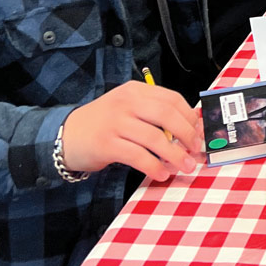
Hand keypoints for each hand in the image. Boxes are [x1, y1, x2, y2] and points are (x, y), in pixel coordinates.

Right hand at [61, 81, 203, 180]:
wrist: (65, 136)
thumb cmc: (104, 124)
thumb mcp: (128, 109)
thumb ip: (154, 114)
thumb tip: (191, 128)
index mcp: (136, 90)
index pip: (172, 99)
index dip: (190, 117)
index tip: (199, 132)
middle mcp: (127, 102)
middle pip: (167, 115)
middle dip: (187, 134)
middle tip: (196, 150)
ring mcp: (116, 122)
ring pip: (155, 138)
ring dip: (175, 155)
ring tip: (186, 166)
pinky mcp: (107, 144)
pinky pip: (138, 156)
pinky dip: (154, 166)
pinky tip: (162, 174)